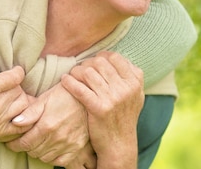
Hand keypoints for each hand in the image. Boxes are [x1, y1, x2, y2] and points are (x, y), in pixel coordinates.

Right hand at [0, 57, 32, 151]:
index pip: (16, 76)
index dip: (17, 71)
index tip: (14, 72)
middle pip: (20, 90)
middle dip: (16, 85)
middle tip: (9, 85)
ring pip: (24, 106)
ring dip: (21, 100)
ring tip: (12, 98)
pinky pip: (21, 127)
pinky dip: (25, 120)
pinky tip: (18, 114)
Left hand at [6, 83, 89, 166]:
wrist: (87, 95)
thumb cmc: (64, 94)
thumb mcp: (45, 98)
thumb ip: (30, 113)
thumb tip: (14, 122)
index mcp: (46, 125)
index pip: (24, 143)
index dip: (14, 144)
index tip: (11, 142)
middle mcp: (57, 137)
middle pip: (33, 152)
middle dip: (26, 147)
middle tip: (25, 140)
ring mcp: (68, 144)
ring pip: (45, 158)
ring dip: (38, 152)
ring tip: (37, 142)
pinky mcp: (77, 147)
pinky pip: (60, 161)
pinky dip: (52, 157)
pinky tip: (50, 149)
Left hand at [61, 51, 143, 168]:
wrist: (119, 144)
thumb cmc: (124, 117)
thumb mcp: (135, 95)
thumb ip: (129, 76)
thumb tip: (114, 57)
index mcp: (135, 81)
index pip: (114, 57)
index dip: (101, 57)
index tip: (93, 62)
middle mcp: (126, 88)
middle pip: (99, 62)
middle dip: (87, 63)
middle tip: (81, 69)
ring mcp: (113, 98)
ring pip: (88, 72)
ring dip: (77, 71)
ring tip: (73, 75)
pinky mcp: (98, 108)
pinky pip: (79, 88)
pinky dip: (69, 81)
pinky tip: (65, 80)